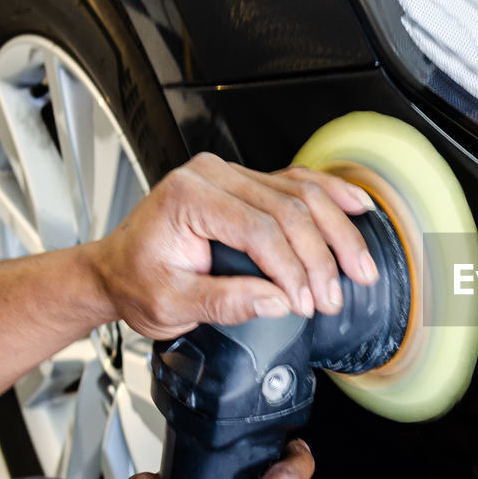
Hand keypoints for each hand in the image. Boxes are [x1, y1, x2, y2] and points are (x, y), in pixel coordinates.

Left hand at [92, 153, 379, 338]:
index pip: (259, 228)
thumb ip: (225, 302)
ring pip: (303, 193)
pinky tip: (358, 208)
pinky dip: (333, 197)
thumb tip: (279, 301)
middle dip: (322, 257)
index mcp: (188, 196)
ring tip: (361, 265)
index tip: (305, 303)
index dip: (291, 269)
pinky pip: (298, 182)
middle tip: (337, 294)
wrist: (116, 270)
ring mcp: (232, 174)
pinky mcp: (248, 183)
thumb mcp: (170, 304)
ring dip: (338, 231)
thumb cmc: (135, 281)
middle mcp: (212, 175)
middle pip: (289, 208)